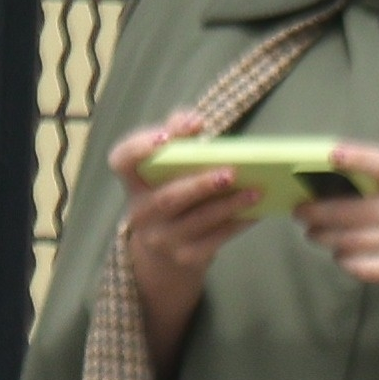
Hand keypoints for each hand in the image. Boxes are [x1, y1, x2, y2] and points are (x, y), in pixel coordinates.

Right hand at [111, 114, 257, 379]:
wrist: (165, 247)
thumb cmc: (173, 188)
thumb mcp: (170, 162)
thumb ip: (178, 133)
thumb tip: (194, 122)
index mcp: (133, 181)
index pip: (122, 160)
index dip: (140, 148)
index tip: (166, 137)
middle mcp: (140, 211)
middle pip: (167, 198)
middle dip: (200, 185)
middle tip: (230, 172)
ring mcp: (161, 238)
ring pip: (195, 221)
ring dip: (227, 205)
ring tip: (254, 191)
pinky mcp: (184, 257)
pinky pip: (213, 241)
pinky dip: (236, 225)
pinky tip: (255, 213)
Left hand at [297, 144, 378, 379]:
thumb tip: (337, 179)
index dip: (355, 157)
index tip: (329, 153)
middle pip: (351, 211)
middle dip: (316, 213)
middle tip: (300, 212)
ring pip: (349, 242)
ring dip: (326, 239)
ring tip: (317, 234)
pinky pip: (362, 267)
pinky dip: (346, 261)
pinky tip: (343, 256)